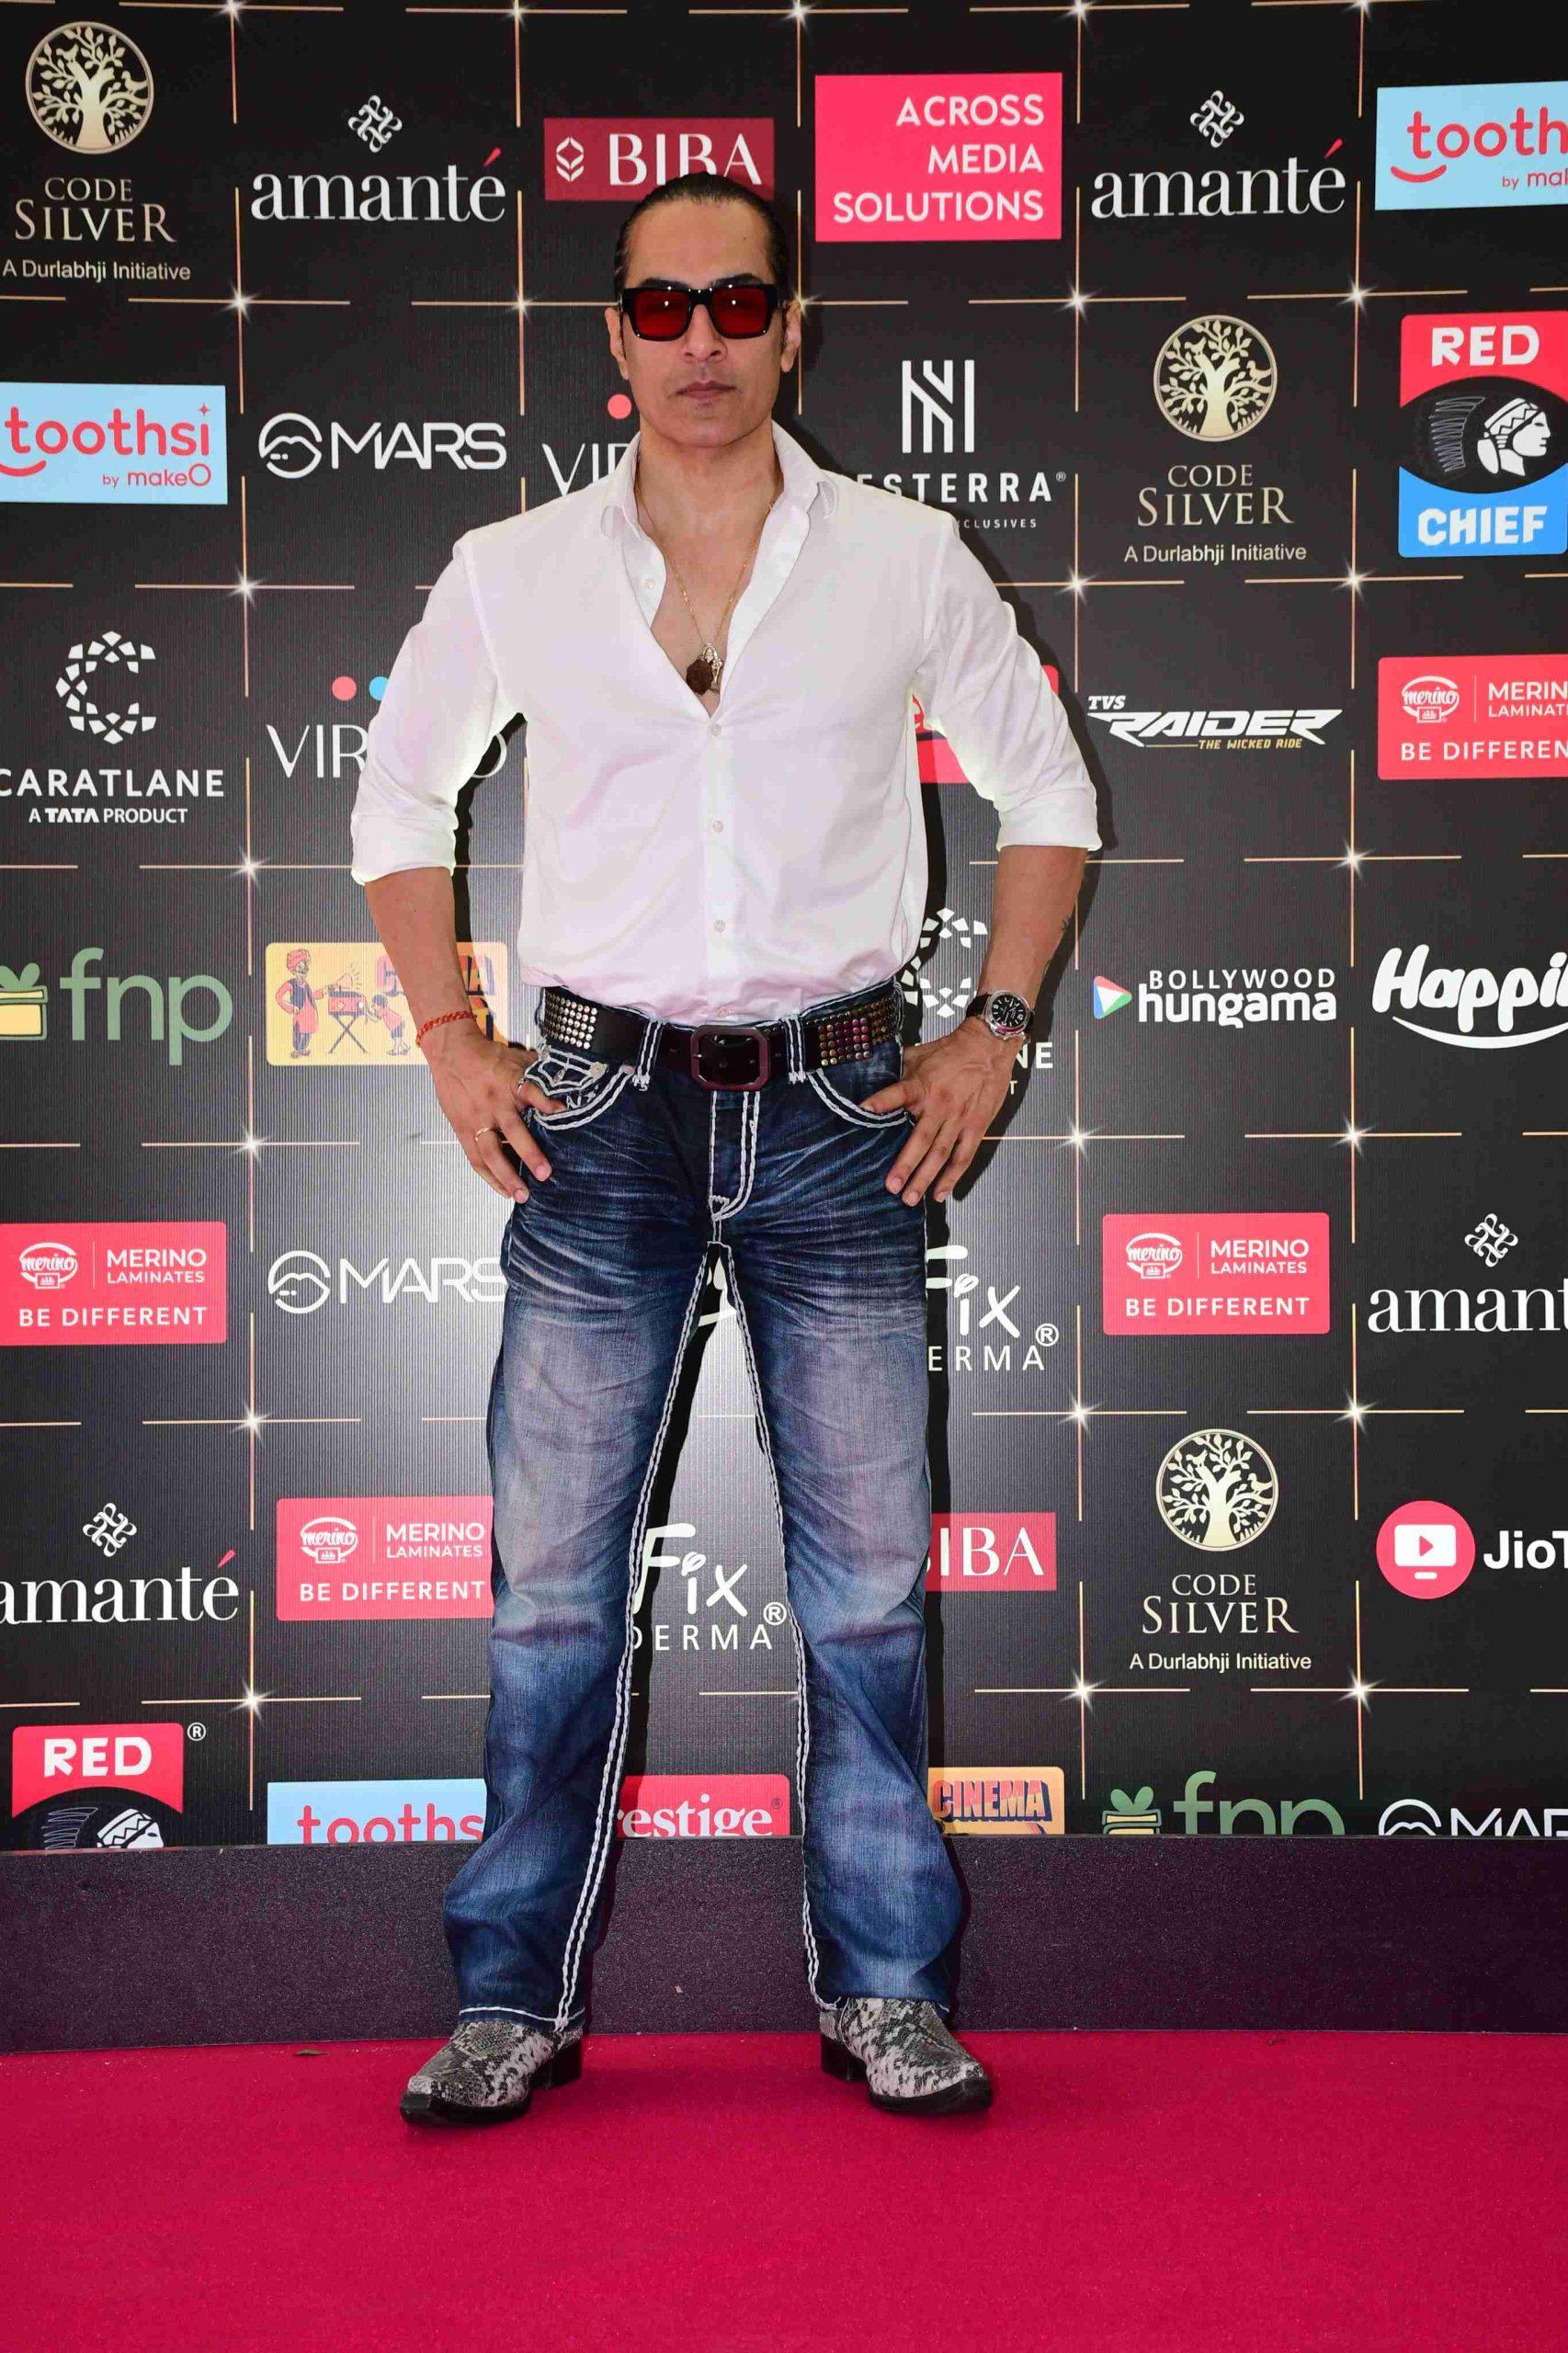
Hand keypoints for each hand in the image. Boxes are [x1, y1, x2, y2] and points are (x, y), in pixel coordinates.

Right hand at [422, 1025, 568, 1201]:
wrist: (451, 1050)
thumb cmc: (487, 1055)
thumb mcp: (516, 1057)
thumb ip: (540, 1071)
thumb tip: (569, 1078)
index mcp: (510, 1083)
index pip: (531, 1092)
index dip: (547, 1102)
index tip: (563, 1113)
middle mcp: (494, 1104)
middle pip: (512, 1131)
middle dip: (529, 1153)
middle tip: (544, 1174)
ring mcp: (477, 1119)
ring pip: (490, 1152)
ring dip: (506, 1175)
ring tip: (521, 1195)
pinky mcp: (463, 1129)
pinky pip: (475, 1158)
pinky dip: (489, 1176)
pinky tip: (503, 1190)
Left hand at [864, 1019, 1020, 1205]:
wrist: (988, 1046)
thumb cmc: (950, 1050)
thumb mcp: (919, 1055)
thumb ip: (898, 1071)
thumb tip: (872, 1075)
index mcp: (922, 1085)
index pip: (898, 1093)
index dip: (881, 1102)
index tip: (863, 1110)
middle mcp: (939, 1105)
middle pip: (920, 1139)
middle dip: (905, 1165)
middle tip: (892, 1186)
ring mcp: (959, 1119)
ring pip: (941, 1154)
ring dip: (926, 1177)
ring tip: (911, 1197)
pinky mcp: (976, 1127)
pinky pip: (963, 1156)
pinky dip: (952, 1176)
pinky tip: (940, 1193)